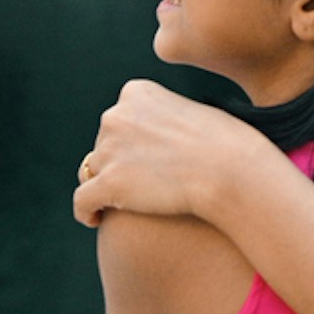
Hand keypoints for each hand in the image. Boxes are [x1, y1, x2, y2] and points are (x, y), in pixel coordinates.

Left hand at [74, 80, 277, 229]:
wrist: (231, 171)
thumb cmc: (227, 146)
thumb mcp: (194, 114)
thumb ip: (167, 119)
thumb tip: (156, 141)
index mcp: (136, 93)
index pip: (118, 121)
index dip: (129, 143)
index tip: (147, 162)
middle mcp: (115, 115)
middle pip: (103, 146)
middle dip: (117, 164)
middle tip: (144, 187)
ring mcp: (109, 149)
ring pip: (92, 172)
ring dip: (105, 187)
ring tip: (122, 206)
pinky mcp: (108, 183)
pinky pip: (81, 201)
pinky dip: (85, 211)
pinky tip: (97, 220)